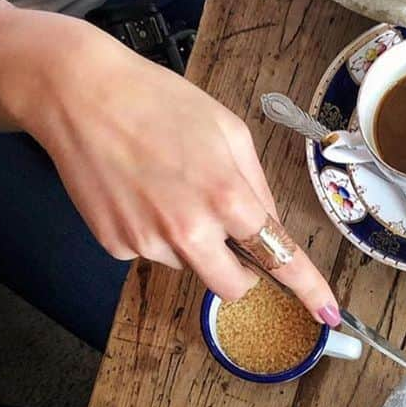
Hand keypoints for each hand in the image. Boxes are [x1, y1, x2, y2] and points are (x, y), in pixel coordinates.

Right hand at [1, 17, 341, 324]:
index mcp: (226, 196)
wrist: (77, 93)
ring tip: (164, 185)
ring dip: (189, 241)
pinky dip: (152, 230)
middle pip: (232, 287)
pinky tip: (137, 190)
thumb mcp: (227, 129)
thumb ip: (256, 183)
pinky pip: (150, 251)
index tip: (328, 313)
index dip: (309, 290)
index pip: (280, 258)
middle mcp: (189, 229)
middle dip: (240, 274)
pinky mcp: (115, 244)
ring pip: (188, 264)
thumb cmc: (157, 101)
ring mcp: (148, 242)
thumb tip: (270, 224)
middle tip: (229, 240)